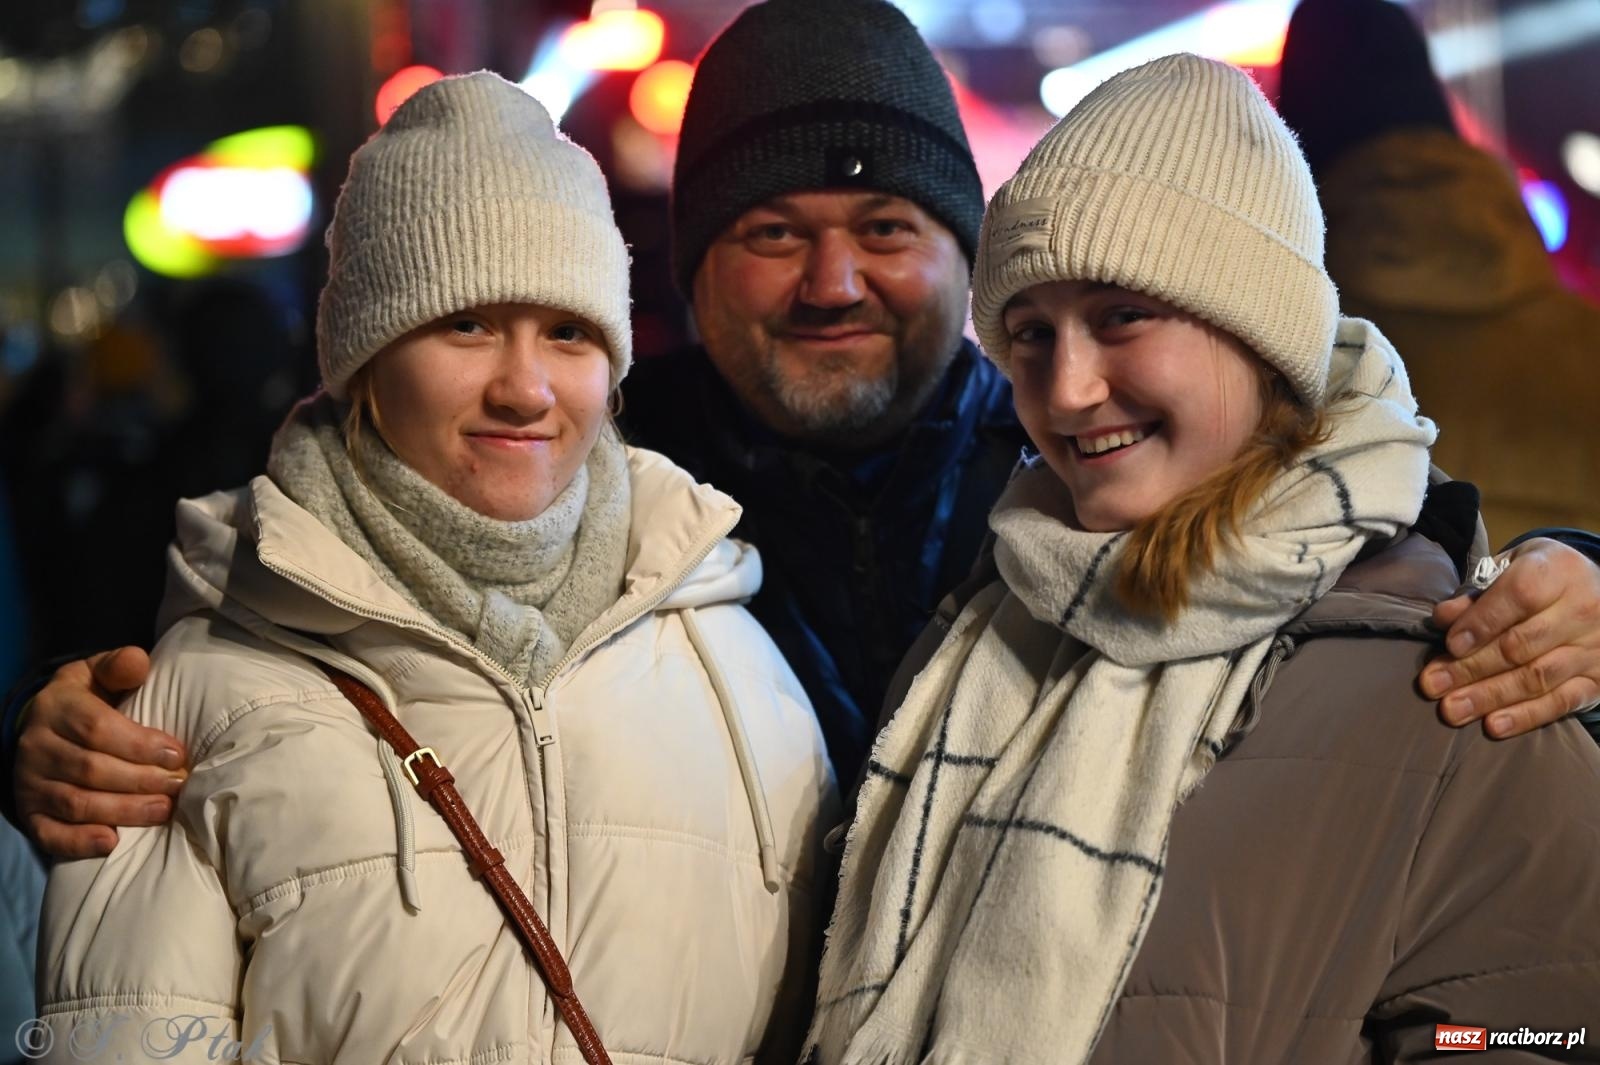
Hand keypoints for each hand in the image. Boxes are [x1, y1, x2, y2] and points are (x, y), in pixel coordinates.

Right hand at [14, 647, 187, 858]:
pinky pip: (49, 834)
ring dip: (123, 811)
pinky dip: (79, 842)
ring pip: (77, 802)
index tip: (177, 755)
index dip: (139, 745)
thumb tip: (139, 662)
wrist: (39, 726)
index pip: (96, 729)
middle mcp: (38, 746)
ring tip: (163, 810)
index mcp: (57, 708)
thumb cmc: (85, 699)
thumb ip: (118, 665)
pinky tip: (111, 843)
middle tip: (178, 785)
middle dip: (140, 781)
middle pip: (91, 769)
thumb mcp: (96, 673)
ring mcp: (31, 783)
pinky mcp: (29, 813)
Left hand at [1420, 538, 1599, 737]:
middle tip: (1432, 685)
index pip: (1518, 598)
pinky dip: (1526, 716)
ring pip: (1536, 677)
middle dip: (1470, 668)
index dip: (1481, 623)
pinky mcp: (1598, 680)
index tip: (1450, 646)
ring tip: (1451, 709)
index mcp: (1557, 572)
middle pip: (1520, 645)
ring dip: (1489, 696)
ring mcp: (1594, 647)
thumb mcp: (1513, 568)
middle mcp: (1582, 609)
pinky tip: (1493, 726)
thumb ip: (1479, 591)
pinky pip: (1562, 702)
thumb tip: (1444, 618)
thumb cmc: (1544, 579)